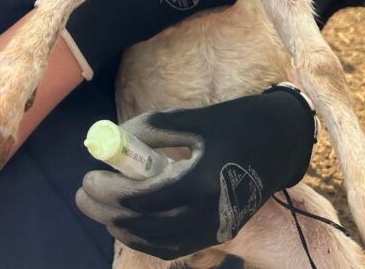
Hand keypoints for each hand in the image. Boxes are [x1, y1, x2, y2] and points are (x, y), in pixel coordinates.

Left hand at [76, 86, 316, 258]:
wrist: (282, 142)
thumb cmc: (236, 122)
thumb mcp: (192, 117)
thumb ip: (151, 129)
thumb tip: (112, 138)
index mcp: (201, 181)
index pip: (141, 198)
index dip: (108, 191)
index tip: (87, 176)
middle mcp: (209, 213)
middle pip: (144, 226)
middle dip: (106, 212)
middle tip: (82, 195)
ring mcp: (215, 229)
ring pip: (158, 243)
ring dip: (123, 229)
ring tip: (99, 210)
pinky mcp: (219, 234)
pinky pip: (175, 247)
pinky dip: (148, 241)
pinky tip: (128, 226)